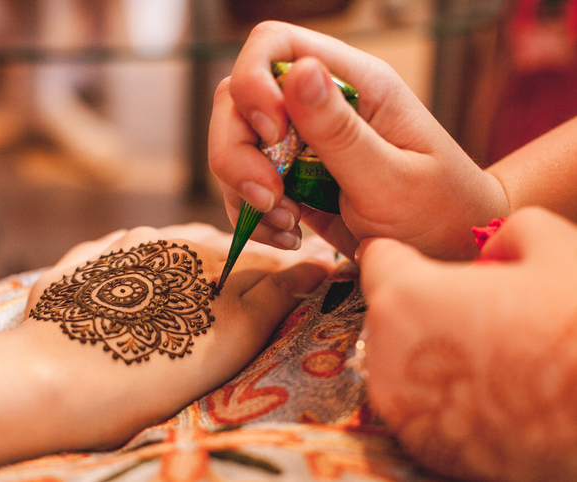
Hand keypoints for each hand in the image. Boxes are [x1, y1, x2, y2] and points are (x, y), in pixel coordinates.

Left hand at [19, 223, 331, 449]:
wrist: (51, 381)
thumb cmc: (151, 367)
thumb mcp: (231, 338)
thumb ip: (275, 295)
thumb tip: (317, 265)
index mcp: (205, 252)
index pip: (256, 255)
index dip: (277, 273)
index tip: (289, 290)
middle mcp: (162, 239)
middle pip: (212, 249)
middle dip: (231, 271)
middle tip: (231, 311)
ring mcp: (115, 250)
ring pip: (165, 251)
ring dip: (182, 269)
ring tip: (181, 305)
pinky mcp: (77, 267)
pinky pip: (118, 260)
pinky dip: (134, 274)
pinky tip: (130, 299)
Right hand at [209, 21, 508, 259]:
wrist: (446, 252)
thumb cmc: (439, 212)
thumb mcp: (391, 177)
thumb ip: (341, 131)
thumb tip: (300, 71)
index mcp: (355, 85)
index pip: (276, 45)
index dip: (254, 82)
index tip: (273, 135)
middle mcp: (320, 106)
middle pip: (238, 99)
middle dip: (236, 151)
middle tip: (268, 198)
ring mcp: (301, 143)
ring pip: (234, 144)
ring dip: (242, 189)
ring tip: (285, 224)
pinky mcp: (292, 179)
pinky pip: (245, 186)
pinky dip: (252, 215)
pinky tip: (286, 235)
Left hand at [358, 207, 576, 479]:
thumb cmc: (576, 327)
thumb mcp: (556, 248)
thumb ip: (508, 235)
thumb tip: (494, 251)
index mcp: (405, 297)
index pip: (377, 258)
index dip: (402, 254)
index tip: (419, 260)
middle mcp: (386, 354)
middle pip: (388, 312)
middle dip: (420, 305)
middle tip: (474, 309)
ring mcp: (401, 406)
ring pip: (398, 358)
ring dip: (427, 348)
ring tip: (487, 350)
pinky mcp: (420, 445)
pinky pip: (417, 401)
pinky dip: (440, 392)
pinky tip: (488, 388)